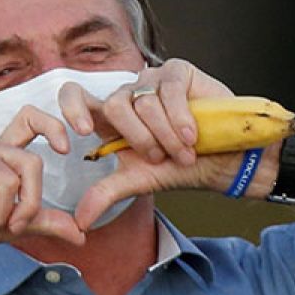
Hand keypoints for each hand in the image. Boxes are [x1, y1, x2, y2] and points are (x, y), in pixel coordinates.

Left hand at [63, 60, 245, 228]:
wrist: (222, 162)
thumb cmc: (179, 167)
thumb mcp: (138, 181)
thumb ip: (105, 194)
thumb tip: (79, 222)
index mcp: (110, 119)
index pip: (75, 96)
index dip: (72, 108)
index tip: (82, 132)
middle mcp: (127, 96)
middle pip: (113, 106)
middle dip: (139, 139)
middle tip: (159, 157)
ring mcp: (152, 81)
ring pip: (144, 103)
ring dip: (166, 136)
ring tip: (185, 152)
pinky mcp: (176, 72)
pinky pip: (169, 91)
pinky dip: (181, 118)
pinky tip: (193, 135)